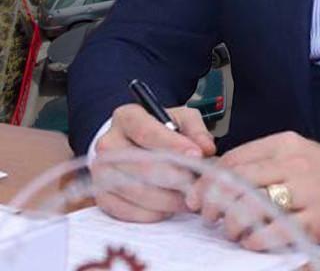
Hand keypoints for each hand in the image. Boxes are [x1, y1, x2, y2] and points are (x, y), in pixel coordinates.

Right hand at [92, 104, 215, 222]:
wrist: (130, 144)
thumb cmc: (159, 131)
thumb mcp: (181, 119)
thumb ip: (196, 130)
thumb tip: (205, 149)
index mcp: (127, 118)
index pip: (148, 132)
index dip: (173, 145)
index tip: (196, 156)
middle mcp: (108, 143)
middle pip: (141, 166)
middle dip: (174, 179)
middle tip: (197, 186)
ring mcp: (100, 171)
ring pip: (134, 191)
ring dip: (165, 200)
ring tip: (188, 200)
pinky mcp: (100, 195)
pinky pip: (123, 210)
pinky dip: (149, 214)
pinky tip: (167, 210)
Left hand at [192, 131, 319, 251]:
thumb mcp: (295, 158)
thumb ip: (260, 163)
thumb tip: (214, 179)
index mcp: (286, 145)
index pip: (234, 159)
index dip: (207, 181)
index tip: (195, 198)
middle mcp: (295, 164)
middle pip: (237, 182)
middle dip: (213, 204)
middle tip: (207, 217)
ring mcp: (307, 191)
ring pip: (251, 207)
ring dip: (232, 225)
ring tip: (233, 232)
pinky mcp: (317, 218)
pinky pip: (274, 231)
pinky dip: (256, 240)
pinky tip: (253, 242)